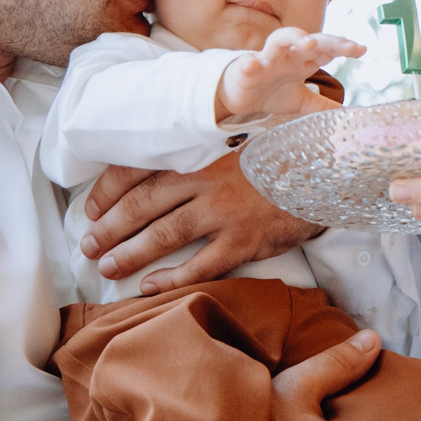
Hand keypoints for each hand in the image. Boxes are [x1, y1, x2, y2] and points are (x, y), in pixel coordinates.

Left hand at [82, 154, 323, 292]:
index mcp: (199, 151)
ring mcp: (224, 212)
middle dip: (109, 226)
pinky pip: (200, 264)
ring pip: (164, 235)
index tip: (91, 208)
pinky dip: (171, 278)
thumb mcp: (240, 133)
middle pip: (142, 205)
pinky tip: (148, 288)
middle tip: (88, 246)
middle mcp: (205, 180)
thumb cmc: (285, 147)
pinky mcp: (245, 240)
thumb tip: (169, 156)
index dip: (108, 190)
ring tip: (108, 267)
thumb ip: (204, 145)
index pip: (138, 169)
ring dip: (130, 253)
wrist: (332, 166)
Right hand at [217, 28, 364, 121]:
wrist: (239, 96)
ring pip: (280, 40)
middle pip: (310, 41)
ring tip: (309, 43)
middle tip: (347, 46)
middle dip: (329, 41)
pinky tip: (253, 63)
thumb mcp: (301, 100)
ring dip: (294, 38)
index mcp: (302, 60)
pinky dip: (250, 63)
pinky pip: (248, 63)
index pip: (327, 49)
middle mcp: (288, 55)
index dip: (344, 47)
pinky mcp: (246, 69)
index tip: (362, 49)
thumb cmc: (270, 91)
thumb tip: (345, 112)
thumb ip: (322, 104)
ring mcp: (267, 59)